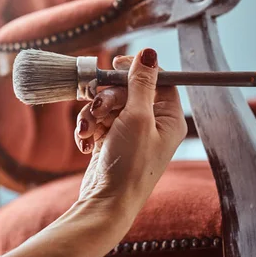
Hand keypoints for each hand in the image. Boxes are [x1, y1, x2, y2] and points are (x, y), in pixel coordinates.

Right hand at [74, 48, 186, 220]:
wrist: (106, 202)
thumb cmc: (129, 163)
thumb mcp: (136, 117)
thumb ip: (140, 84)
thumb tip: (149, 53)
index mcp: (169, 117)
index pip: (158, 80)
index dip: (137, 71)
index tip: (115, 65)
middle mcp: (152, 124)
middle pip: (128, 91)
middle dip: (107, 98)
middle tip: (97, 106)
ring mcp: (130, 133)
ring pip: (108, 105)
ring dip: (93, 114)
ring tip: (89, 130)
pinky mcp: (111, 142)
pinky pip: (98, 122)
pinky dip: (89, 129)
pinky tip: (86, 142)